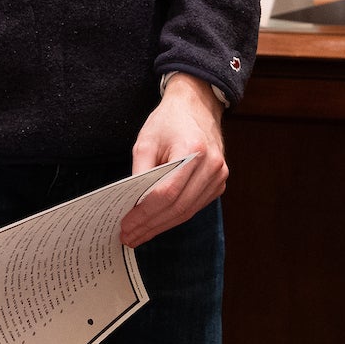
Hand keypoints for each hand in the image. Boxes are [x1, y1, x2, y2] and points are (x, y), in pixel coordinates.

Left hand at [119, 73, 229, 245]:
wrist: (197, 107)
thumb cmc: (168, 122)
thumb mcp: (146, 141)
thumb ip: (139, 172)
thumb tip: (131, 205)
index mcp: (193, 150)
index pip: (166, 192)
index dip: (144, 213)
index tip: (125, 225)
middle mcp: (211, 165)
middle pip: (177, 207)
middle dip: (150, 225)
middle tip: (128, 237)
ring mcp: (219, 176)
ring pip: (187, 212)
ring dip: (161, 227)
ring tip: (138, 235)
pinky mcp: (219, 183)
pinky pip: (194, 207)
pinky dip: (174, 218)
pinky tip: (156, 224)